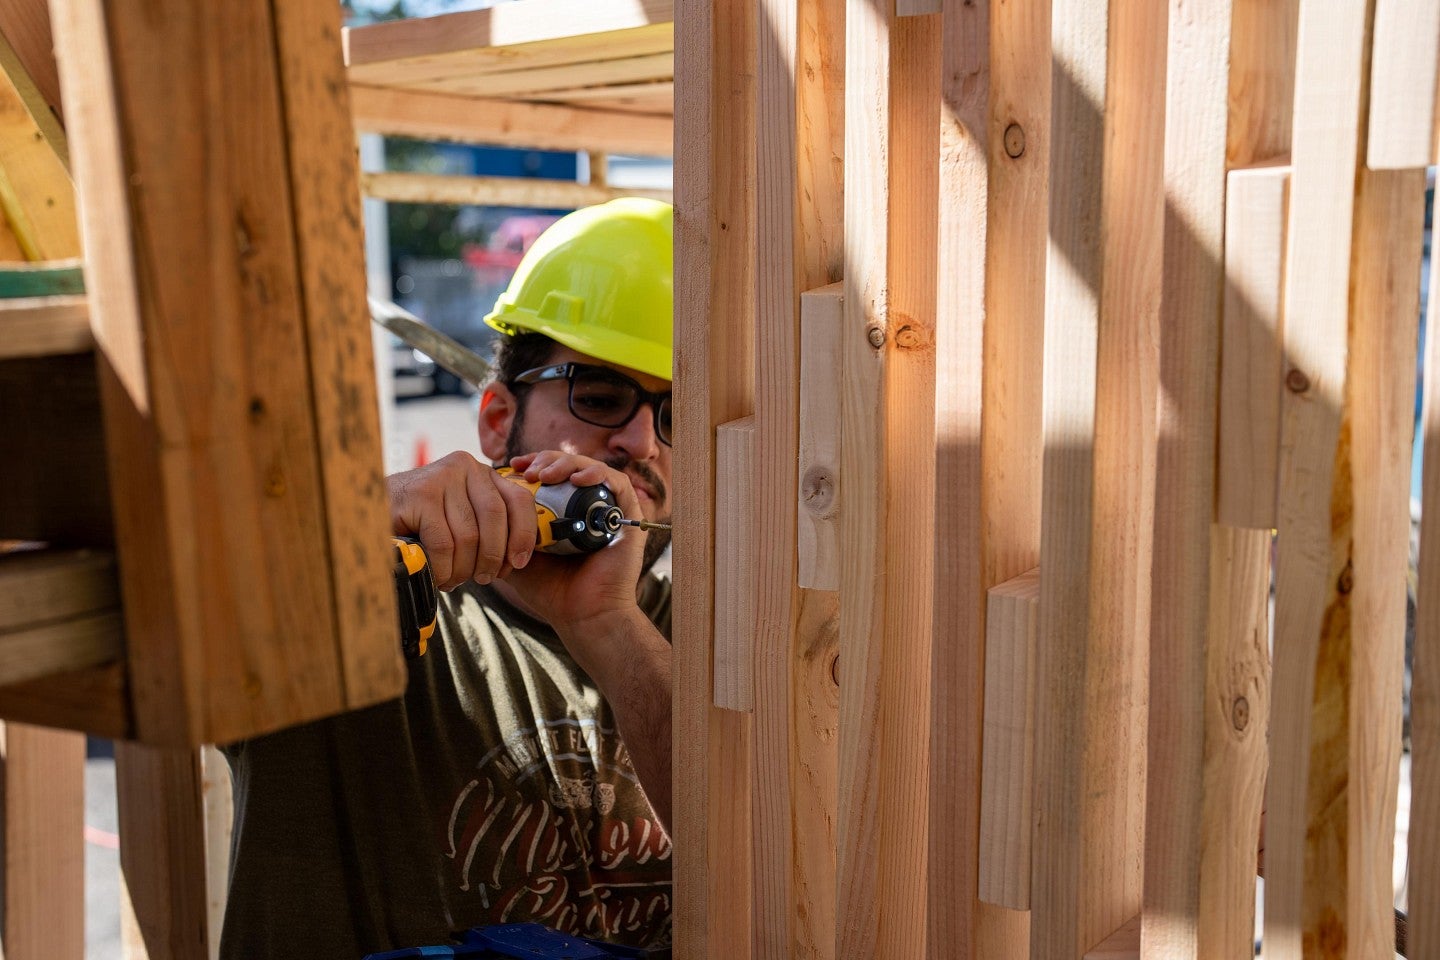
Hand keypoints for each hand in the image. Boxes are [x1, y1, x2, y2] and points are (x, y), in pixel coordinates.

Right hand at [386, 452, 538, 589]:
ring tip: (454, 580)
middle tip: (484, 579)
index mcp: (482, 471)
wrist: (369, 511)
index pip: (519, 500)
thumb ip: (490, 526)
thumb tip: (520, 558)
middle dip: (493, 557)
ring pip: (469, 536)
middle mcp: (465, 466)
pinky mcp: (420, 495)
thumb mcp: (462, 516)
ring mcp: (441, 477)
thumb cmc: (423, 522)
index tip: (519, 563)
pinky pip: (444, 544)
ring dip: (464, 568)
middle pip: (496, 519)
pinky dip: (444, 568)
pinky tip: (439, 577)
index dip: (524, 536)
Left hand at [502, 451, 649, 643]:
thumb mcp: (516, 555)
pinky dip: (596, 474)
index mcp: (564, 511)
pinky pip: (616, 482)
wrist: (580, 615)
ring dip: (566, 464)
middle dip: (546, 461)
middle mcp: (586, 506)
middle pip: (569, 466)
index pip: (550, 473)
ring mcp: (607, 509)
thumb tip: (478, 508)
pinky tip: (577, 479)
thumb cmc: (551, 591)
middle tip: (528, 470)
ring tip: (546, 475)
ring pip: (590, 468)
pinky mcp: (627, 515)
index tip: (513, 466)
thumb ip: (501, 533)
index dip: (533, 463)